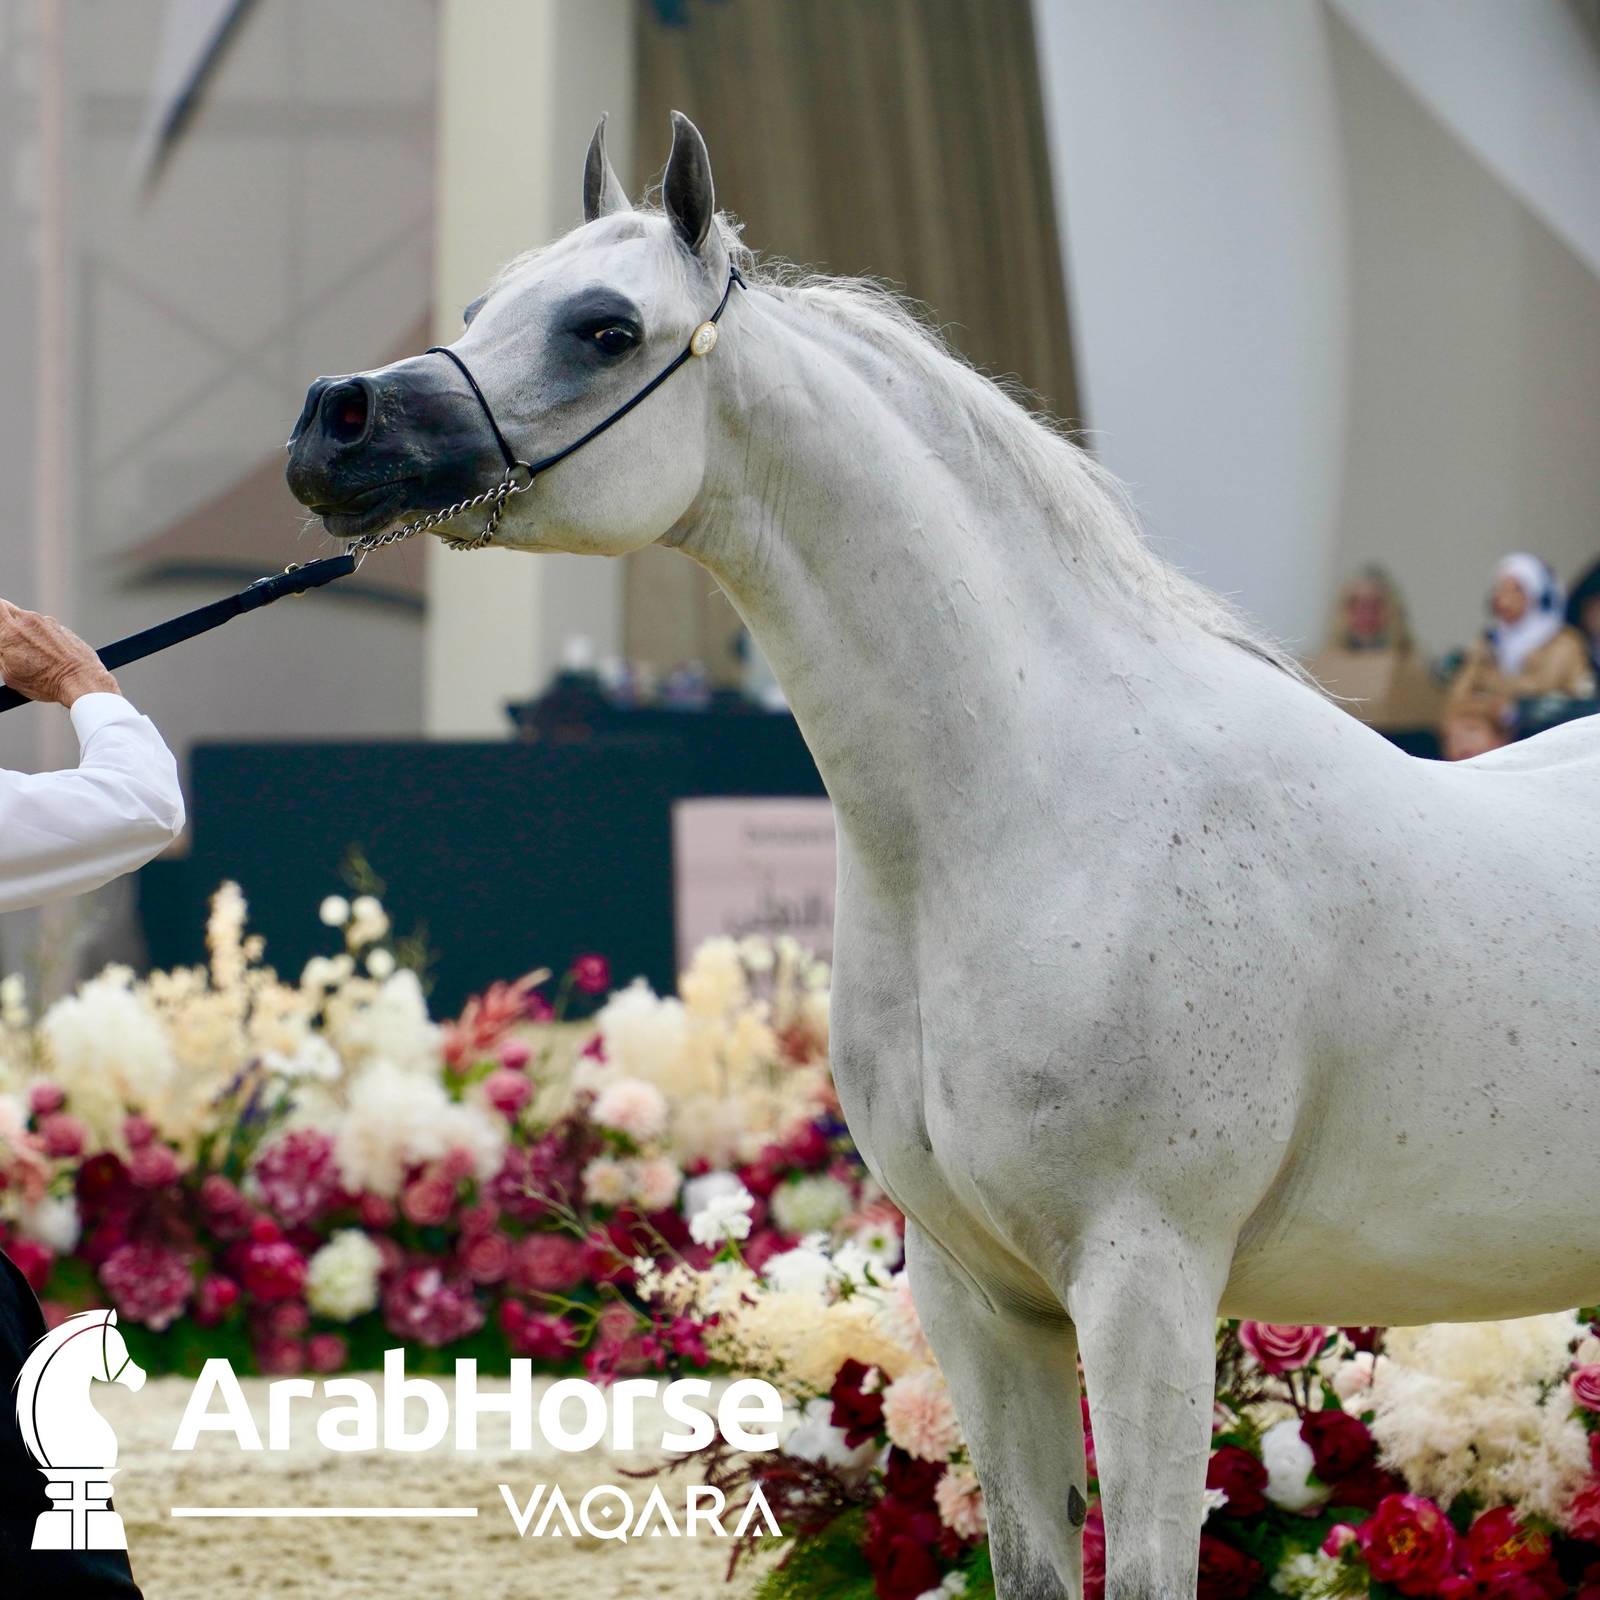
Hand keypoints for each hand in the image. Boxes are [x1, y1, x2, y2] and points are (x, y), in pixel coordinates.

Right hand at [0, 601, 118, 705]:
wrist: (82, 681)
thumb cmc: (46, 682)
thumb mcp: (9, 673)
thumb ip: (1, 654)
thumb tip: (2, 646)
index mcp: (11, 631)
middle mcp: (29, 621)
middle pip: (8, 610)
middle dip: (5, 622)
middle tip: (7, 639)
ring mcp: (48, 622)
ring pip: (28, 620)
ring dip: (24, 631)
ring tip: (32, 655)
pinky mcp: (62, 628)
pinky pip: (45, 628)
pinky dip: (42, 637)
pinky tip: (47, 655)